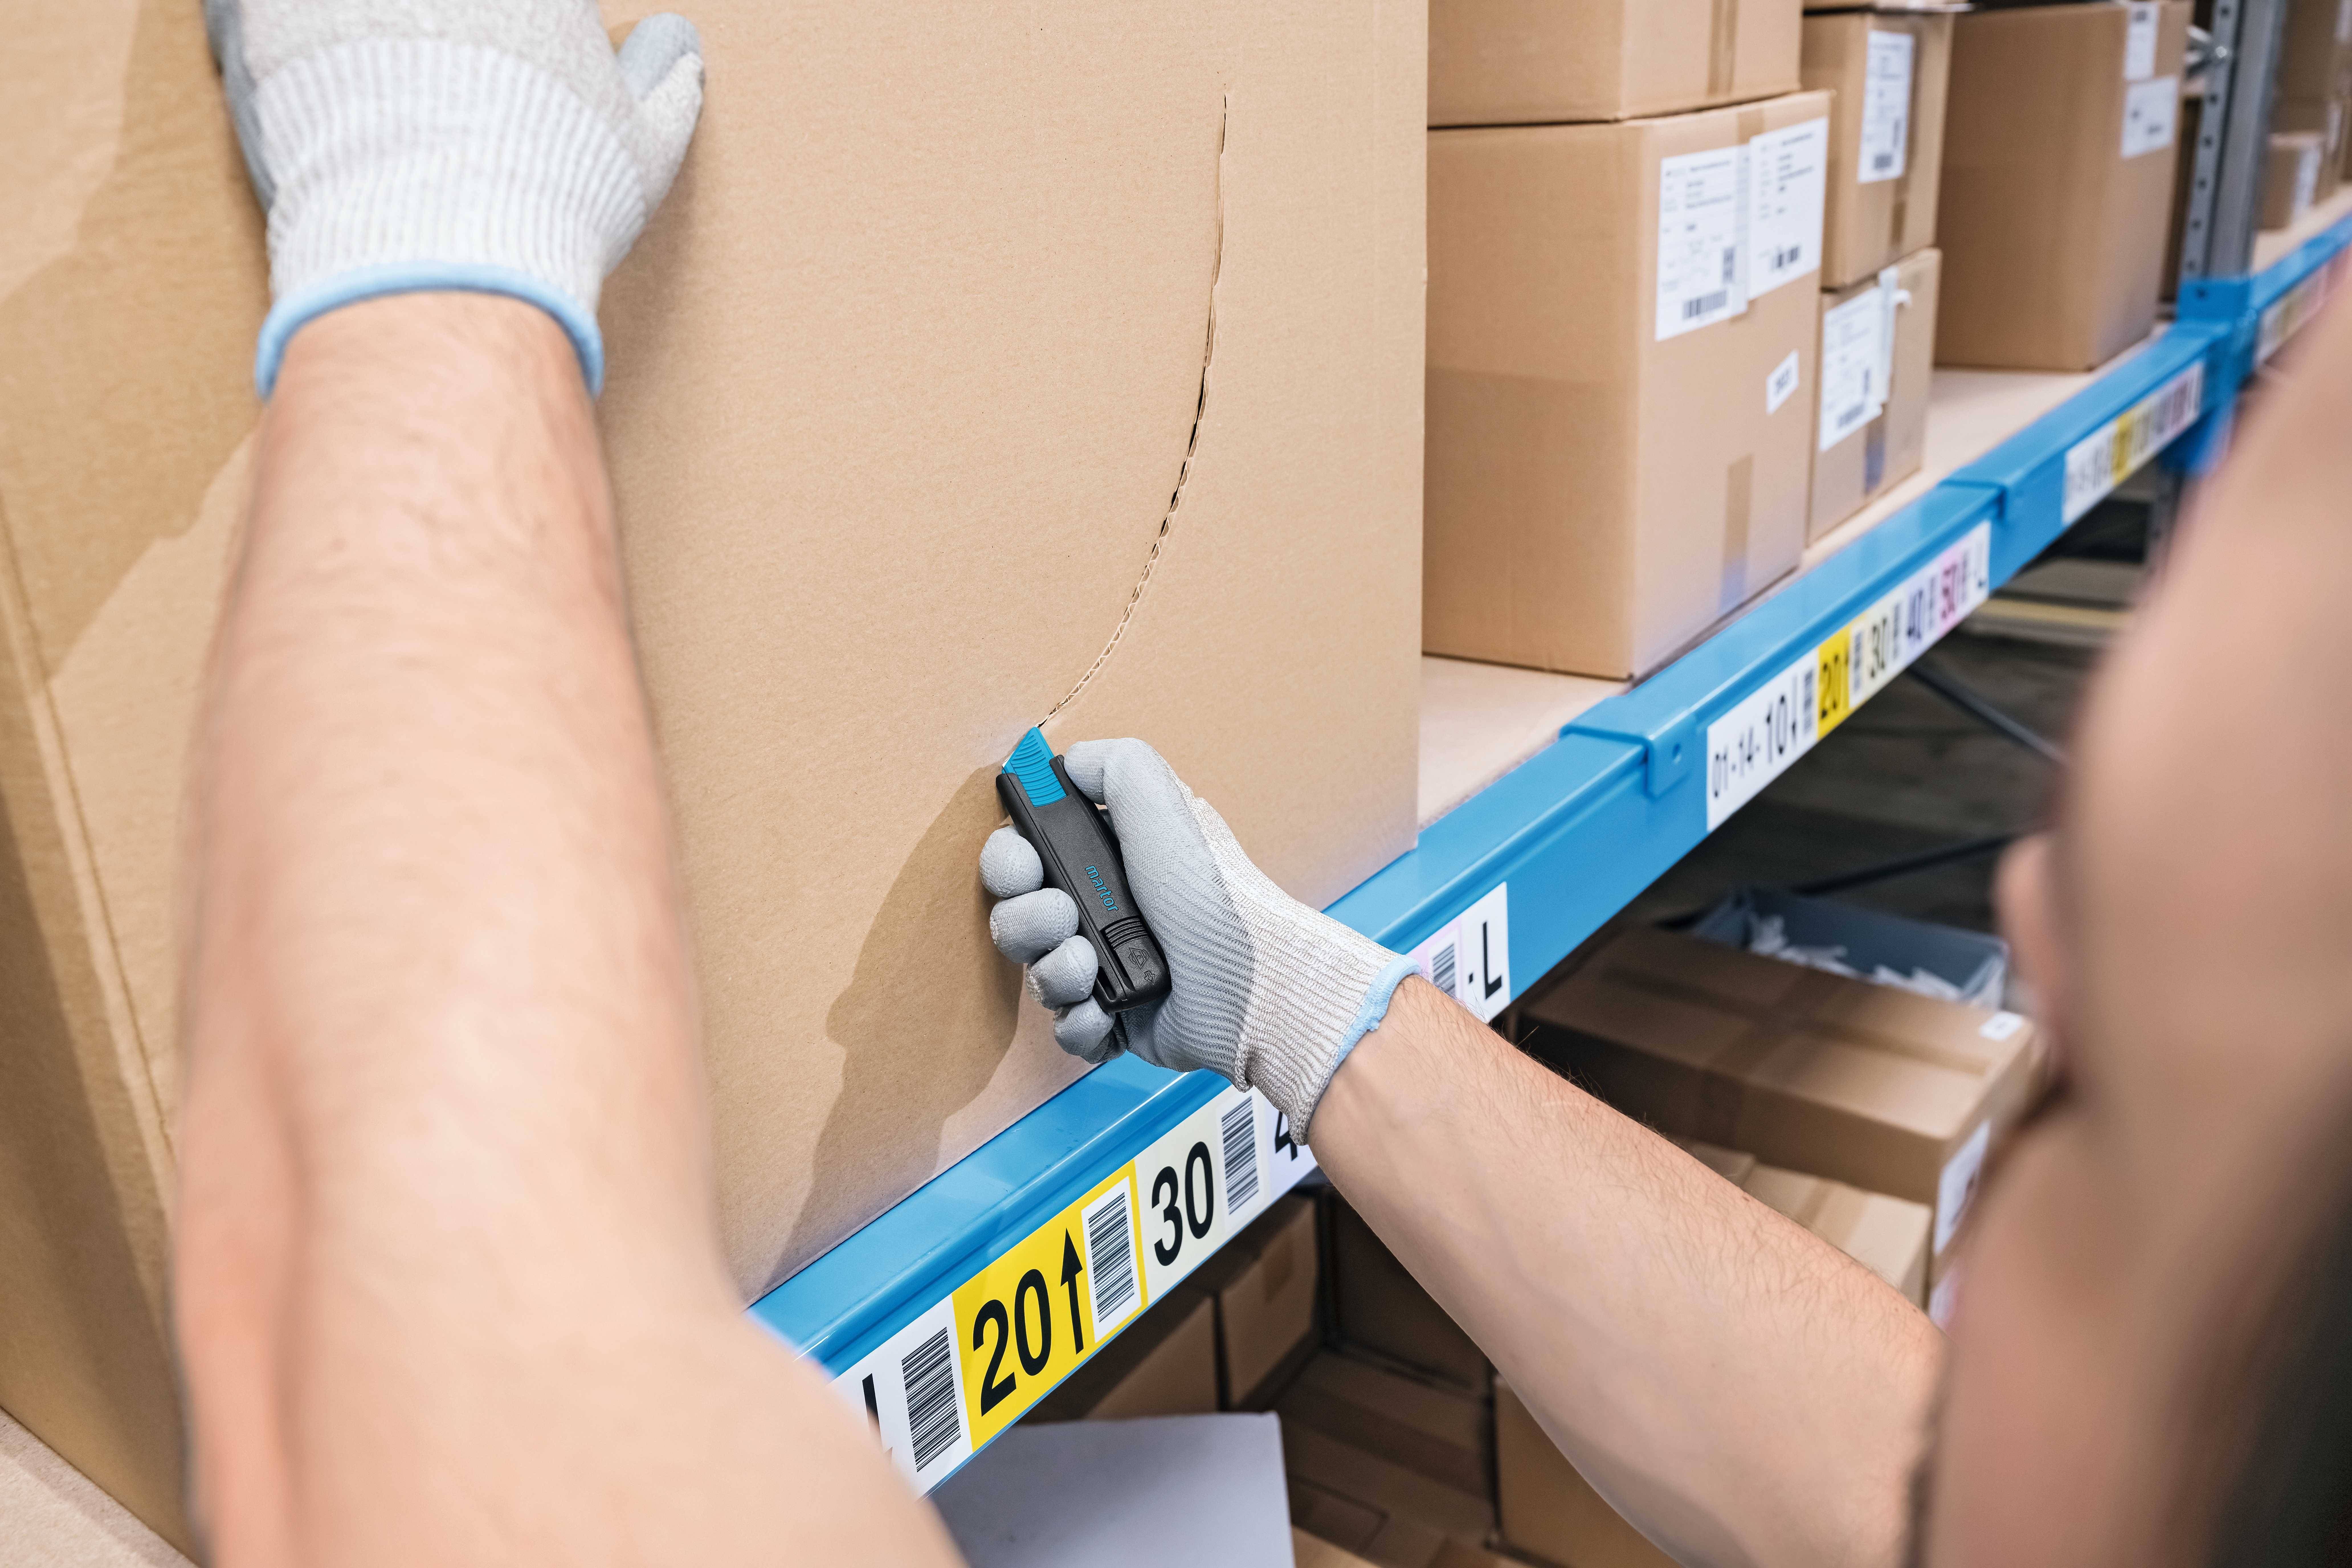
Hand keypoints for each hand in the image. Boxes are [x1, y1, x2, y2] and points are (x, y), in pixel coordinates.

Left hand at [204, 0, 705, 395]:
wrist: (448, 243)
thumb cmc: (553, 197)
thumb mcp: (639, 148)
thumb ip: (664, 89)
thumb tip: (681, 48)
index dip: (507, 23)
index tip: (494, 60)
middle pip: (417, 0)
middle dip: (414, 25)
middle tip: (416, 57)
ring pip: (323, 0)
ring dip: (331, 22)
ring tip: (345, 52)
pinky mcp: (266, 15)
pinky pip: (237, 5)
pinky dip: (251, 22)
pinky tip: (271, 58)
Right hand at [980, 739, 1413, 1137]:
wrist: (1246, 985)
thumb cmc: (1207, 893)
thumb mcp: (1161, 801)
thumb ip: (1111, 764)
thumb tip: (1066, 762)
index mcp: (1107, 858)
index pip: (1024, 855)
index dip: (1009, 862)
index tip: (1025, 866)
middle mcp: (1103, 909)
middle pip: (1018, 917)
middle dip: (1027, 920)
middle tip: (1064, 916)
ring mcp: (1108, 968)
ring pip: (1037, 974)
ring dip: (1054, 971)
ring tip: (1090, 966)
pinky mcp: (1116, 1021)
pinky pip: (1066, 1027)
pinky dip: (1080, 1022)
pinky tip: (1106, 1012)